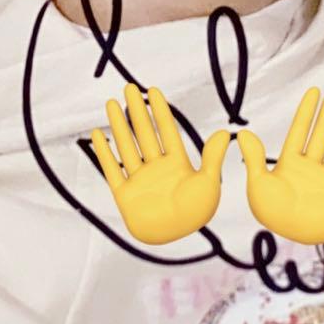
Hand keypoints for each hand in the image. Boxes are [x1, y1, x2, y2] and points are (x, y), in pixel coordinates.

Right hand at [92, 83, 230, 244]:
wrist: (175, 237)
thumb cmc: (195, 213)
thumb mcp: (209, 182)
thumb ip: (212, 157)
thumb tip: (225, 132)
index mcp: (177, 163)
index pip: (166, 130)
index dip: (159, 110)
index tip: (153, 90)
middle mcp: (156, 167)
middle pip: (144, 133)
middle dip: (137, 110)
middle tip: (129, 87)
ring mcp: (139, 179)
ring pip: (126, 145)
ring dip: (118, 125)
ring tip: (111, 103)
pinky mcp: (124, 194)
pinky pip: (112, 169)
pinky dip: (104, 152)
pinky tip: (97, 134)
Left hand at [237, 84, 323, 245]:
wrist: (292, 239)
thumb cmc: (272, 214)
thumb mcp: (258, 184)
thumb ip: (254, 158)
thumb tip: (241, 133)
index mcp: (290, 163)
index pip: (301, 131)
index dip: (308, 111)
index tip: (314, 91)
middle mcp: (311, 167)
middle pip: (323, 133)